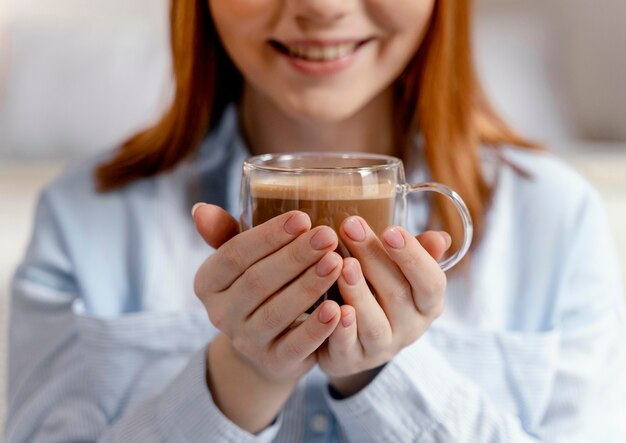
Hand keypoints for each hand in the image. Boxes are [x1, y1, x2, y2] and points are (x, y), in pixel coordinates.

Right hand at [193, 203, 343, 382]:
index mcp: (208, 282)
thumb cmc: (258, 286)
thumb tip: (201, 209)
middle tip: (327, 236)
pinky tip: (338, 309)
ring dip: (308, 286)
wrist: (267, 342)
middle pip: (258, 282)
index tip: (302, 218)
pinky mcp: (274, 362)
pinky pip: (296, 345)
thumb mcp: (242, 260)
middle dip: (295, 257)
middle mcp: (220, 314)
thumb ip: (225, 232)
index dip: (268, 236)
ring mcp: (246, 341)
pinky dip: (317, 328)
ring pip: (277, 312)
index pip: (234, 254)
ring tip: (336, 262)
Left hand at [317, 216, 449, 396]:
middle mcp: (410, 329)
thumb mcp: (397, 271)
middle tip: (351, 226)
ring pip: (375, 324)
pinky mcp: (351, 361)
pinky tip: (334, 309)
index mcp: (427, 304)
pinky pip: (348, 347)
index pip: (431, 281)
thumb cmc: (376, 292)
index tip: (390, 229)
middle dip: (373, 257)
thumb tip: (440, 238)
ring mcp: (381, 348)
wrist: (347, 340)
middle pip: (398, 294)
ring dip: (359, 293)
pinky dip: (343, 329)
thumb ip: (415, 254)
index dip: (413, 256)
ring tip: (343, 265)